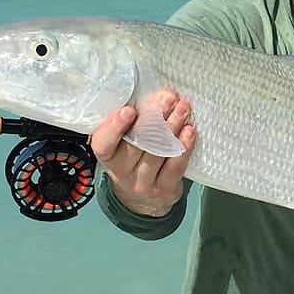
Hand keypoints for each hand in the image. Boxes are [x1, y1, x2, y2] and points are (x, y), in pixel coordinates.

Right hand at [90, 89, 195, 216]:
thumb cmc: (136, 158)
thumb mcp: (127, 142)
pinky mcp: (165, 189)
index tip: (128, 110)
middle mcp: (122, 172)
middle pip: (138, 143)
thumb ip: (136, 120)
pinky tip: (189, 131)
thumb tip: (159, 95)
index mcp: (108, 156)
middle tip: (168, 98)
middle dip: (155, 117)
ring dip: (173, 126)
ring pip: (158, 152)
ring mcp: (143, 183)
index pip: (103, 144)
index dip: (114, 127)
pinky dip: (184, 146)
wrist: (145, 199)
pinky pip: (175, 167)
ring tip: (183, 108)